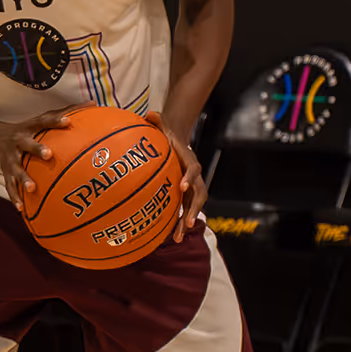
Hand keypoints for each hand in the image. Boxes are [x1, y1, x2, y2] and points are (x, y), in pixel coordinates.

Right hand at [0, 107, 72, 207]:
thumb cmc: (28, 129)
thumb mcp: (41, 119)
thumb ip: (66, 112)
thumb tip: (93, 103)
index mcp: (30, 127)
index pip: (43, 121)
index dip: (55, 120)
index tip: (69, 121)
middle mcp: (19, 141)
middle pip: (27, 144)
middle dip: (37, 149)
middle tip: (49, 155)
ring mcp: (11, 157)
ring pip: (16, 169)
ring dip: (23, 178)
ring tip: (32, 188)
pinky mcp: (5, 171)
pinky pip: (10, 186)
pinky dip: (15, 197)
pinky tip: (22, 208)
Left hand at [151, 113, 208, 240]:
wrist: (177, 140)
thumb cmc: (167, 135)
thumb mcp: (162, 126)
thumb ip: (157, 120)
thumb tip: (150, 113)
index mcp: (189, 160)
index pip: (193, 169)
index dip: (190, 177)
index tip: (182, 186)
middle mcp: (195, 177)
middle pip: (199, 194)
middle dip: (194, 209)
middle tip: (188, 222)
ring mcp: (192, 187)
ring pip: (193, 207)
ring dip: (187, 221)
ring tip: (177, 238)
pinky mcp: (185, 195)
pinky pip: (184, 210)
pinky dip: (179, 223)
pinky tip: (169, 237)